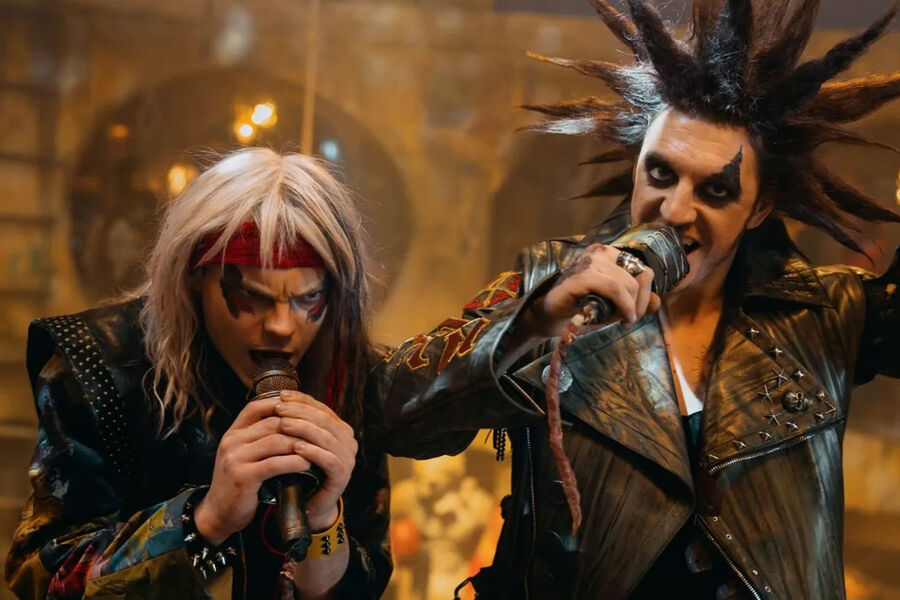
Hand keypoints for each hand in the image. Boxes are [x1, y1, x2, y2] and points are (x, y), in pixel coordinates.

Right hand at [195, 397, 312, 545]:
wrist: (218, 513)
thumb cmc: (238, 483)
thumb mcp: (243, 455)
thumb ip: (259, 438)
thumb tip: (290, 421)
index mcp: (233, 433)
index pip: (256, 407)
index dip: (280, 404)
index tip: (302, 409)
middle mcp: (232, 441)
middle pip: (271, 422)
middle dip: (298, 425)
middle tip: (318, 430)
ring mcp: (235, 458)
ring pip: (275, 441)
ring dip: (300, 443)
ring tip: (317, 448)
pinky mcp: (243, 477)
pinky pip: (274, 464)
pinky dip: (294, 462)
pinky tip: (306, 464)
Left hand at [275, 390, 358, 530]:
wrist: (308, 504)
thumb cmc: (301, 470)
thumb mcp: (300, 441)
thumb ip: (299, 422)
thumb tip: (281, 396)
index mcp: (340, 429)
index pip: (321, 408)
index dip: (302, 400)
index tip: (281, 395)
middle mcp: (348, 441)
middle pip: (324, 420)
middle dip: (300, 412)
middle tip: (279, 408)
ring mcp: (348, 459)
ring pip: (326, 438)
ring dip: (303, 429)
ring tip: (282, 424)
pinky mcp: (343, 476)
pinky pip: (329, 460)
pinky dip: (312, 452)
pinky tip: (296, 447)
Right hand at [530, 244, 659, 335]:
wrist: (550, 315)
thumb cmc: (581, 308)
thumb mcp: (614, 306)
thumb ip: (637, 301)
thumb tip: (657, 301)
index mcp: (609, 255)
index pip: (642, 270)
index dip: (645, 294)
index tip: (635, 313)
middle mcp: (601, 252)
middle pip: (639, 276)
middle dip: (639, 304)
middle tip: (628, 321)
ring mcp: (591, 261)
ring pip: (628, 283)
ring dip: (631, 308)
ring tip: (622, 321)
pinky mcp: (583, 276)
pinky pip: (615, 289)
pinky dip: (623, 306)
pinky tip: (621, 320)